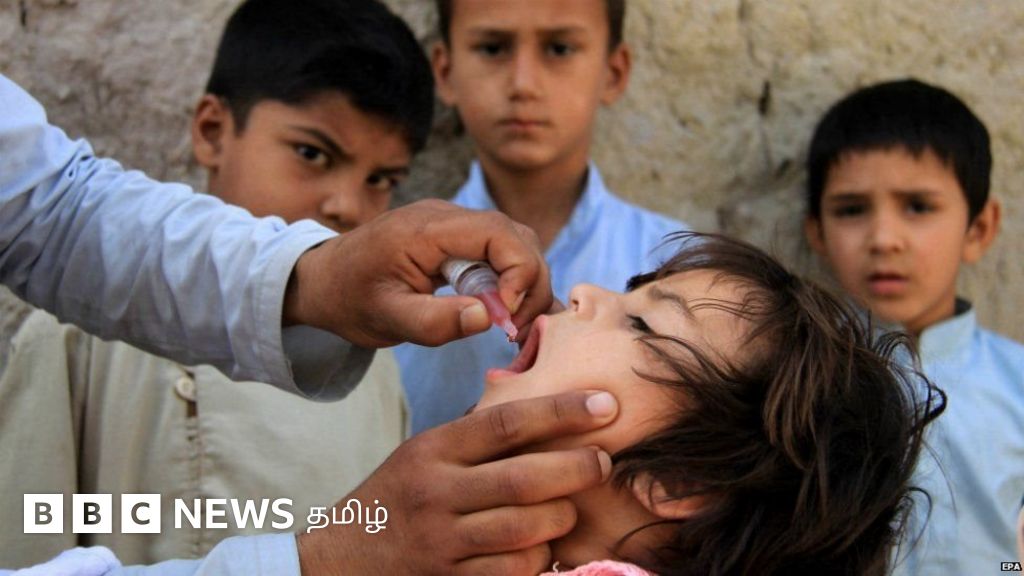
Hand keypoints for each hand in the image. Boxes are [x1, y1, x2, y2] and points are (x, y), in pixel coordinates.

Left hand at [283, 199, 551, 347]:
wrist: (322, 279)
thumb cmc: (349, 299)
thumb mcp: (385, 319)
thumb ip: (434, 321)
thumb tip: (488, 318)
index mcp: (427, 229)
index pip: (500, 235)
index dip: (519, 273)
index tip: (506, 316)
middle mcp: (446, 216)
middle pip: (517, 237)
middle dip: (529, 282)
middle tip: (515, 327)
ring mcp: (452, 223)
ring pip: (514, 243)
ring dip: (524, 282)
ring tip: (509, 323)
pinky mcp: (455, 237)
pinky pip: (498, 251)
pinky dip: (511, 279)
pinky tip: (506, 310)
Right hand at [297, 390, 618, 574]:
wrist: (340, 559)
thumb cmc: (398, 498)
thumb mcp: (424, 454)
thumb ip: (476, 437)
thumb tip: (549, 410)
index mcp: (433, 450)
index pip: (506, 422)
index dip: (562, 411)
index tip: (606, 404)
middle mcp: (435, 493)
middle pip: (523, 478)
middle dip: (576, 468)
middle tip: (604, 462)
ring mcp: (441, 542)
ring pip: (525, 529)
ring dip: (561, 519)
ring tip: (570, 509)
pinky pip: (512, 571)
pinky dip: (538, 560)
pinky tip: (542, 548)